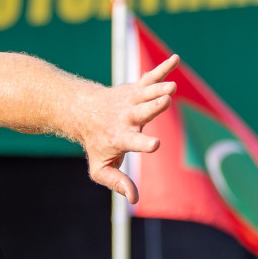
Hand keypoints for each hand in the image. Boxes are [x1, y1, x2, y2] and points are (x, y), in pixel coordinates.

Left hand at [79, 55, 178, 202]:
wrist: (82, 111)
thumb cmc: (95, 143)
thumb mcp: (100, 167)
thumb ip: (116, 182)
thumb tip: (134, 199)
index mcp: (119, 137)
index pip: (133, 142)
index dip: (144, 144)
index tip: (156, 144)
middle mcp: (126, 117)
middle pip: (141, 112)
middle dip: (153, 108)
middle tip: (165, 102)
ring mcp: (131, 100)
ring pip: (147, 93)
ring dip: (159, 89)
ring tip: (172, 86)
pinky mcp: (135, 88)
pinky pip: (150, 77)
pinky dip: (163, 68)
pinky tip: (176, 59)